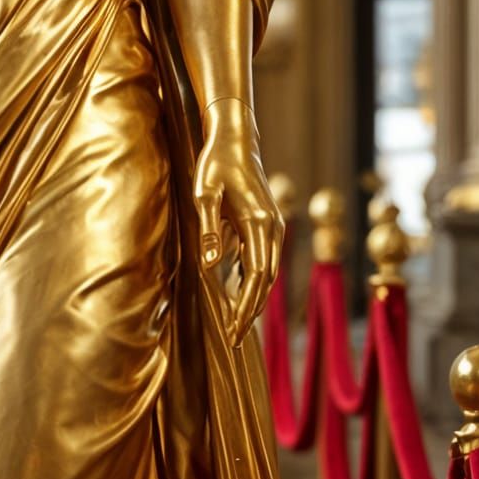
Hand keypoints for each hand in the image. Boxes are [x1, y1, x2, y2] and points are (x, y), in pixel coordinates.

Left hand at [193, 100, 282, 347]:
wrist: (235, 139)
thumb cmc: (215, 164)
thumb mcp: (204, 193)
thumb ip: (208, 229)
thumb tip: (209, 266)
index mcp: (261, 223)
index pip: (258, 276)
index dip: (247, 306)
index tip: (234, 330)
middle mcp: (274, 228)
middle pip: (266, 280)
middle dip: (251, 311)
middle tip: (233, 340)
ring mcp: (274, 227)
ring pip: (267, 273)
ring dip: (253, 300)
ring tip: (235, 326)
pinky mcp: (267, 225)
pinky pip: (262, 262)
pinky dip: (252, 283)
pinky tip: (236, 298)